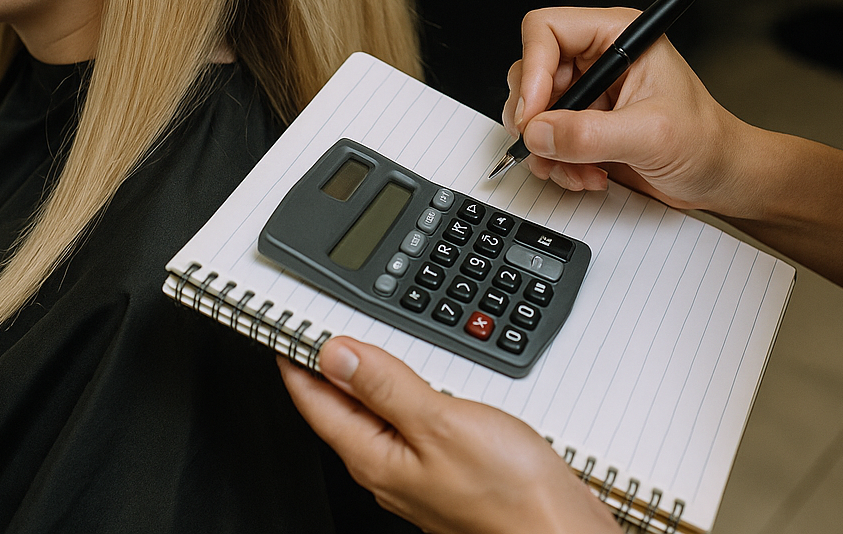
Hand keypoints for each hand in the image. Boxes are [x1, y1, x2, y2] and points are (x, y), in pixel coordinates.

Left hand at [279, 337, 619, 533]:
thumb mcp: (440, 421)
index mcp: (375, 458)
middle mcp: (388, 472)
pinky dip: (399, 397)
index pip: (315, 402)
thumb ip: (386, 386)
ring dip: (363, 381)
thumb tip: (336, 354)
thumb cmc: (510, 493)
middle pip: (339, 411)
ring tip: (352, 347)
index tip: (284, 328)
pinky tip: (413, 384)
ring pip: (374, 419)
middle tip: (309, 329)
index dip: (296, 360)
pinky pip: (405, 428)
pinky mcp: (445, 474)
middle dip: (324, 369)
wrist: (559, 532)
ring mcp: (416, 476)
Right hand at [502, 7, 760, 216]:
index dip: (532, 70)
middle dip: (536, 117)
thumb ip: (590, 134)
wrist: (720, 177)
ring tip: (577, 169)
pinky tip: (588, 174)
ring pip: (534, 110)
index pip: (547, 30)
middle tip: (548, 146)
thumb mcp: (650, 135)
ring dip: (546, 148)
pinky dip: (557, 162)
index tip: (534, 113)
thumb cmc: (706, 142)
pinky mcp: (585, 123)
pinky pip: (545, 138)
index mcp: (618, 36)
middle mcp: (599, 58)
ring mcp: (590, 92)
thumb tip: (537, 132)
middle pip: (531, 70)